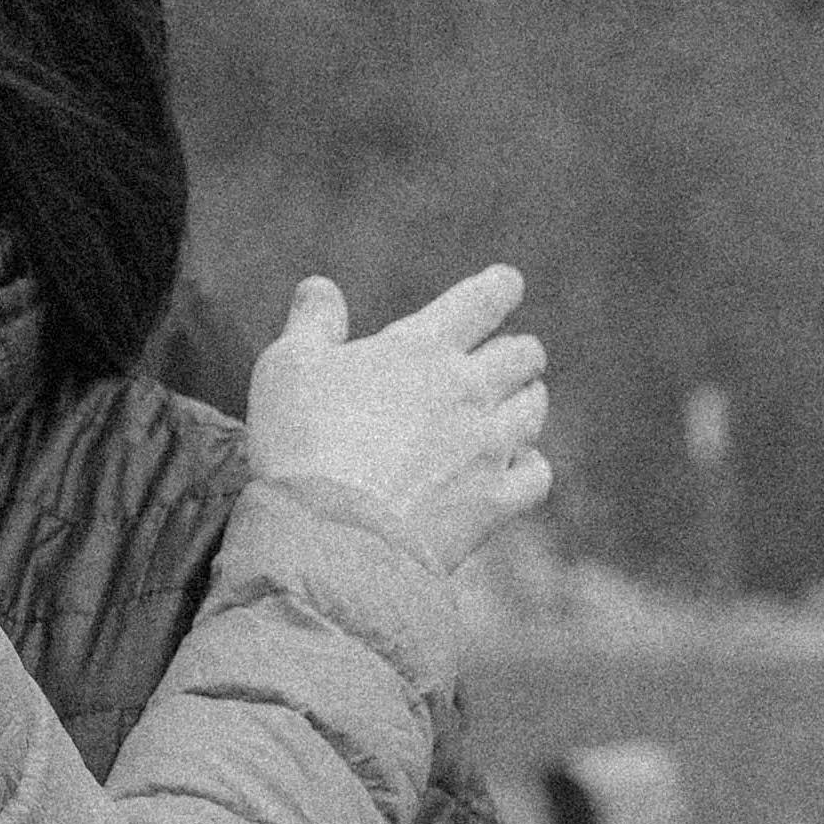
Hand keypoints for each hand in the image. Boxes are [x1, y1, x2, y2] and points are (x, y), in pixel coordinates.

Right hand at [244, 265, 551, 572]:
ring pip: (534, 408)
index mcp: (423, 346)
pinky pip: (537, 474)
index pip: (484, 298)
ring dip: (524, 403)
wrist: (329, 538)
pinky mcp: (495, 501)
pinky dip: (529, 467)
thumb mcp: (286, 368)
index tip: (506, 285)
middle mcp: (469, 389)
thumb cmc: (299, 444)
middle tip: (502, 360)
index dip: (499, 287)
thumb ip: (312, 323)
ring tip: (509, 409)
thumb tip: (320, 288)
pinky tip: (515, 468)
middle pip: (523, 354)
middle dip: (515, 353)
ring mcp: (488, 447)